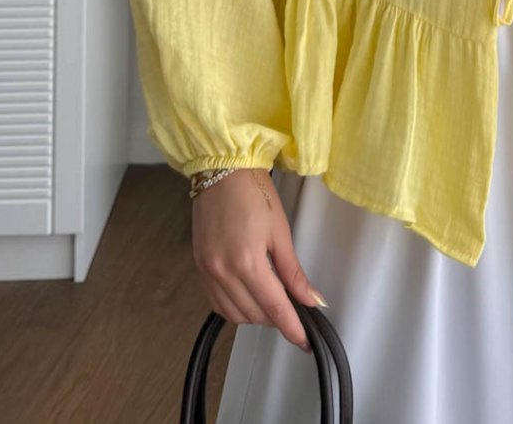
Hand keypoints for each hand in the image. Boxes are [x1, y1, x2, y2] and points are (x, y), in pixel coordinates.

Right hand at [191, 167, 325, 354]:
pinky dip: (236, 307)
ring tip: (274, 302)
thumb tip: (312, 299)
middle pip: (253, 315)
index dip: (292, 329)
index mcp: (246, 262)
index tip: (306, 342)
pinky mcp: (199, 267)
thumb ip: (294, 272)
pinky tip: (250, 295)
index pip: (274, 308)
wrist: (222, 170)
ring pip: (234, 314)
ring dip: (256, 316)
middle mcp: (222, 272)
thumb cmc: (254, 192)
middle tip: (295, 311)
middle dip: (277, 319)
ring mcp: (207, 271)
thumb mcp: (280, 231)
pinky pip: (218, 303)